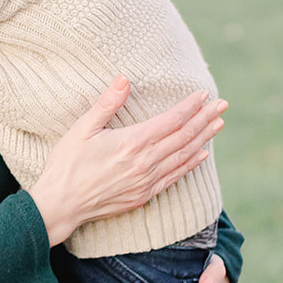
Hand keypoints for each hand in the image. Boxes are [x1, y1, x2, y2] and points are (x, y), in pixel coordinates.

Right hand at [28, 79, 225, 247]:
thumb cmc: (67, 164)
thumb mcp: (82, 128)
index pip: (171, 120)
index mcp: (131, 142)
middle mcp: (144, 163)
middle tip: (222, 105)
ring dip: (203, 138)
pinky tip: (201, 155)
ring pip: (183, 156)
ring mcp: (146, 181)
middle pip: (184, 136)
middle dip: (205, 118)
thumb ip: (107, 103)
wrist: (61, 204)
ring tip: (218, 124)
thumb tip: (124, 78)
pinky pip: (175, 177)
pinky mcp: (143, 195)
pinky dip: (191, 164)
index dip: (190, 106)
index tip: (204, 94)